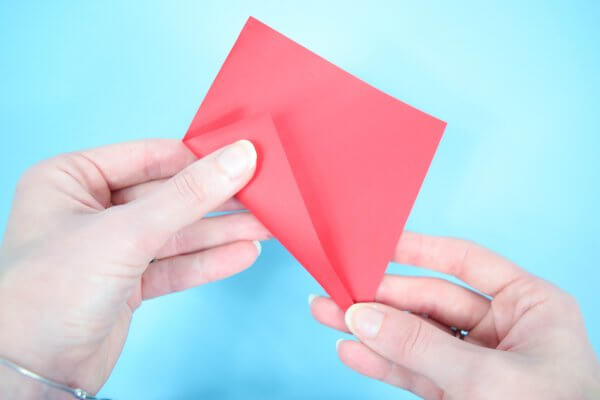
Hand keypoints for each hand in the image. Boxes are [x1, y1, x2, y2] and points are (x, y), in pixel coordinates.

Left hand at [0, 139, 268, 396]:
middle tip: (261, 195)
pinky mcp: (125, 283)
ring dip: (219, 233)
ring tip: (265, 226)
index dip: (196, 159)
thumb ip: (188, 196)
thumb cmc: (49, 294)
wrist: (32, 375)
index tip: (241, 159)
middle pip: (166, 196)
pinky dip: (206, 262)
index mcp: (70, 179)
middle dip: (215, 201)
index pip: (148, 157)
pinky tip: (241, 254)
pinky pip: (173, 265)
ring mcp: (108, 248)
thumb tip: (237, 158)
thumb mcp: (126, 233)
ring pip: (175, 233)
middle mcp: (89, 210)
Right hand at [310, 232, 599, 398]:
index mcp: (530, 306)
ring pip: (415, 338)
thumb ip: (420, 346)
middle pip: (430, 301)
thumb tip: (362, 318)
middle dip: (382, 299)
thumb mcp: (485, 377)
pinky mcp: (459, 394)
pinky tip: (352, 352)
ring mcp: (478, 364)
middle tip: (339, 291)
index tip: (379, 243)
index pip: (466, 262)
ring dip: (371, 331)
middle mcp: (503, 329)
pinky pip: (415, 371)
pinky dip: (383, 364)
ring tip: (328, 316)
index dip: (420, 250)